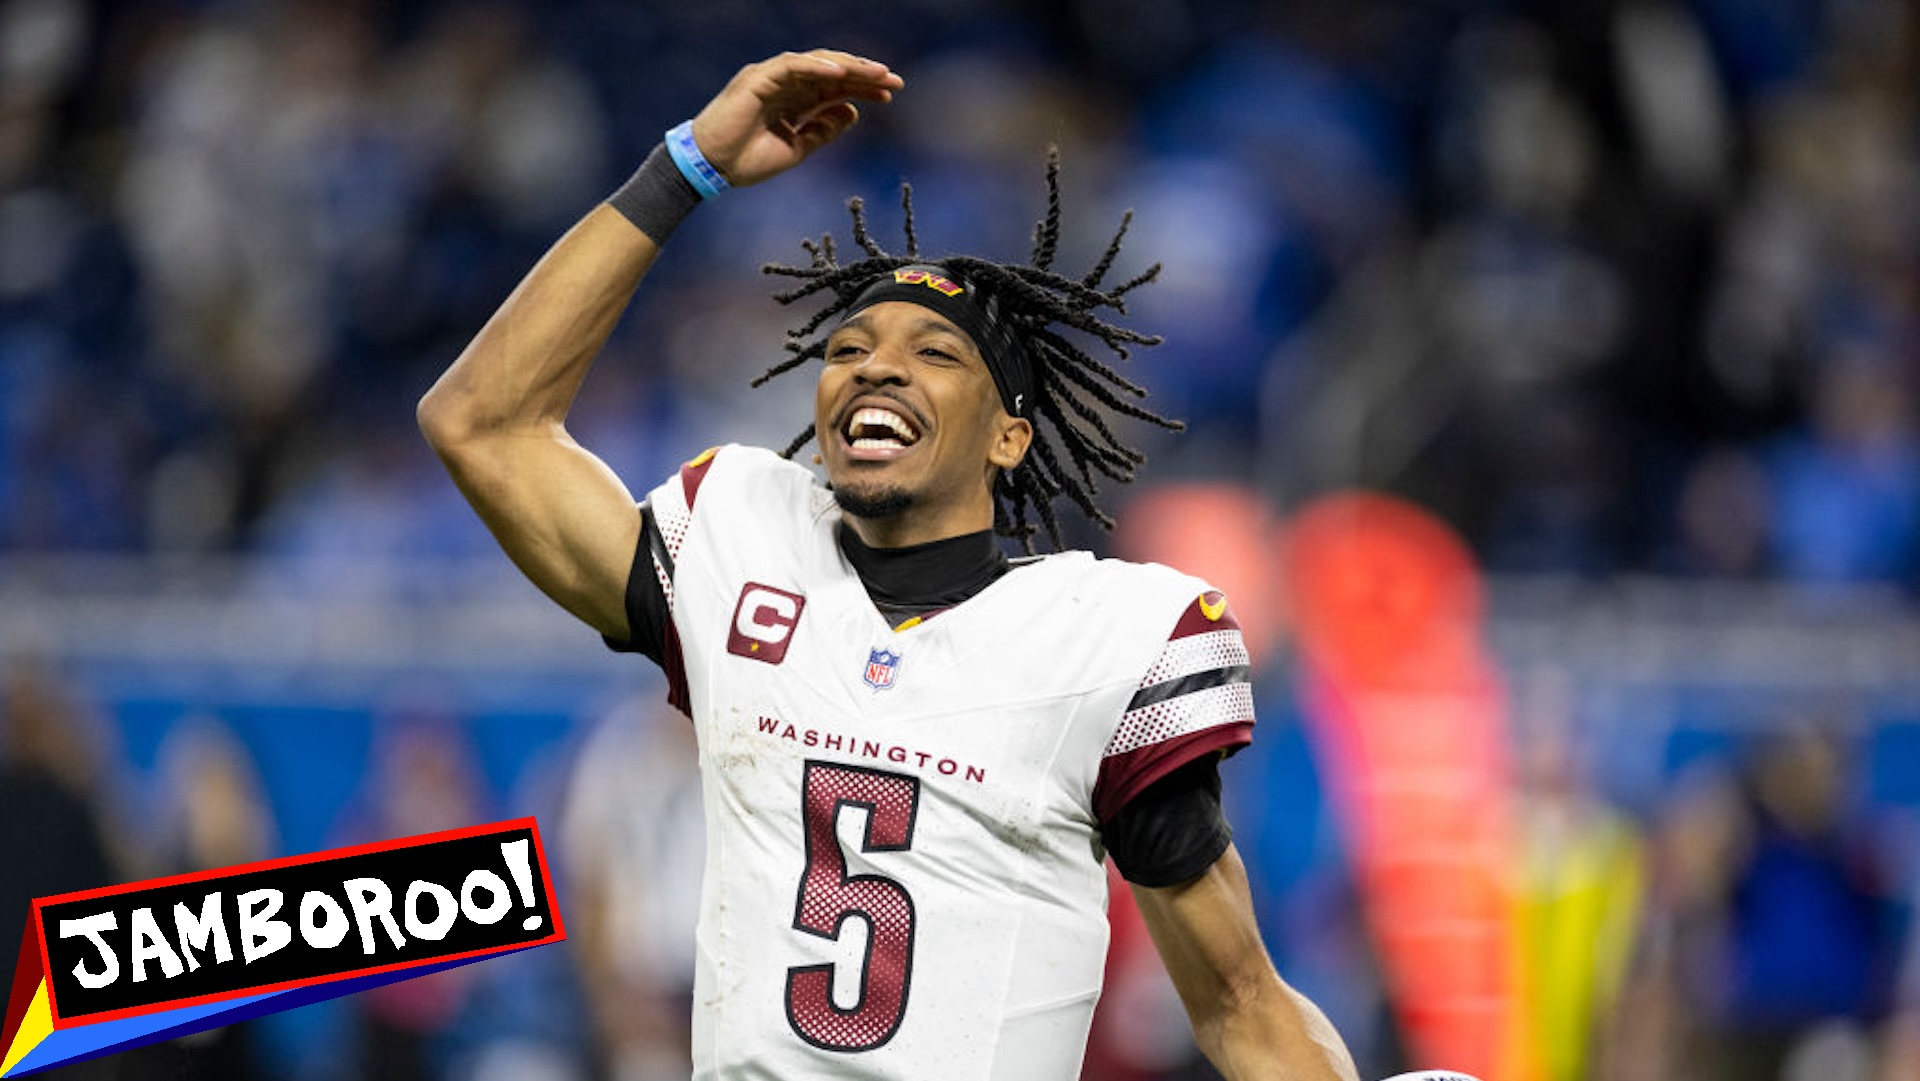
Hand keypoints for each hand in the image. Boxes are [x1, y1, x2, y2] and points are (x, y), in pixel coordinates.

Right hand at [688, 49, 902, 187]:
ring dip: (848, 67)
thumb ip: (823, 131)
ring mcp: (771, 77)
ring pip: (816, 63)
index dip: (863, 89)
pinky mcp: (757, 77)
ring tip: (876, 73)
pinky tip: (842, 73)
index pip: (835, 87)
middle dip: (864, 75)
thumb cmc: (746, 161)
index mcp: (794, 100)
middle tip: (894, 80)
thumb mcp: (796, 149)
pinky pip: (792, 65)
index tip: (891, 95)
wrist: (710, 169)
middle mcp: (784, 84)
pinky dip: (817, 67)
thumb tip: (853, 113)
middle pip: (831, 72)